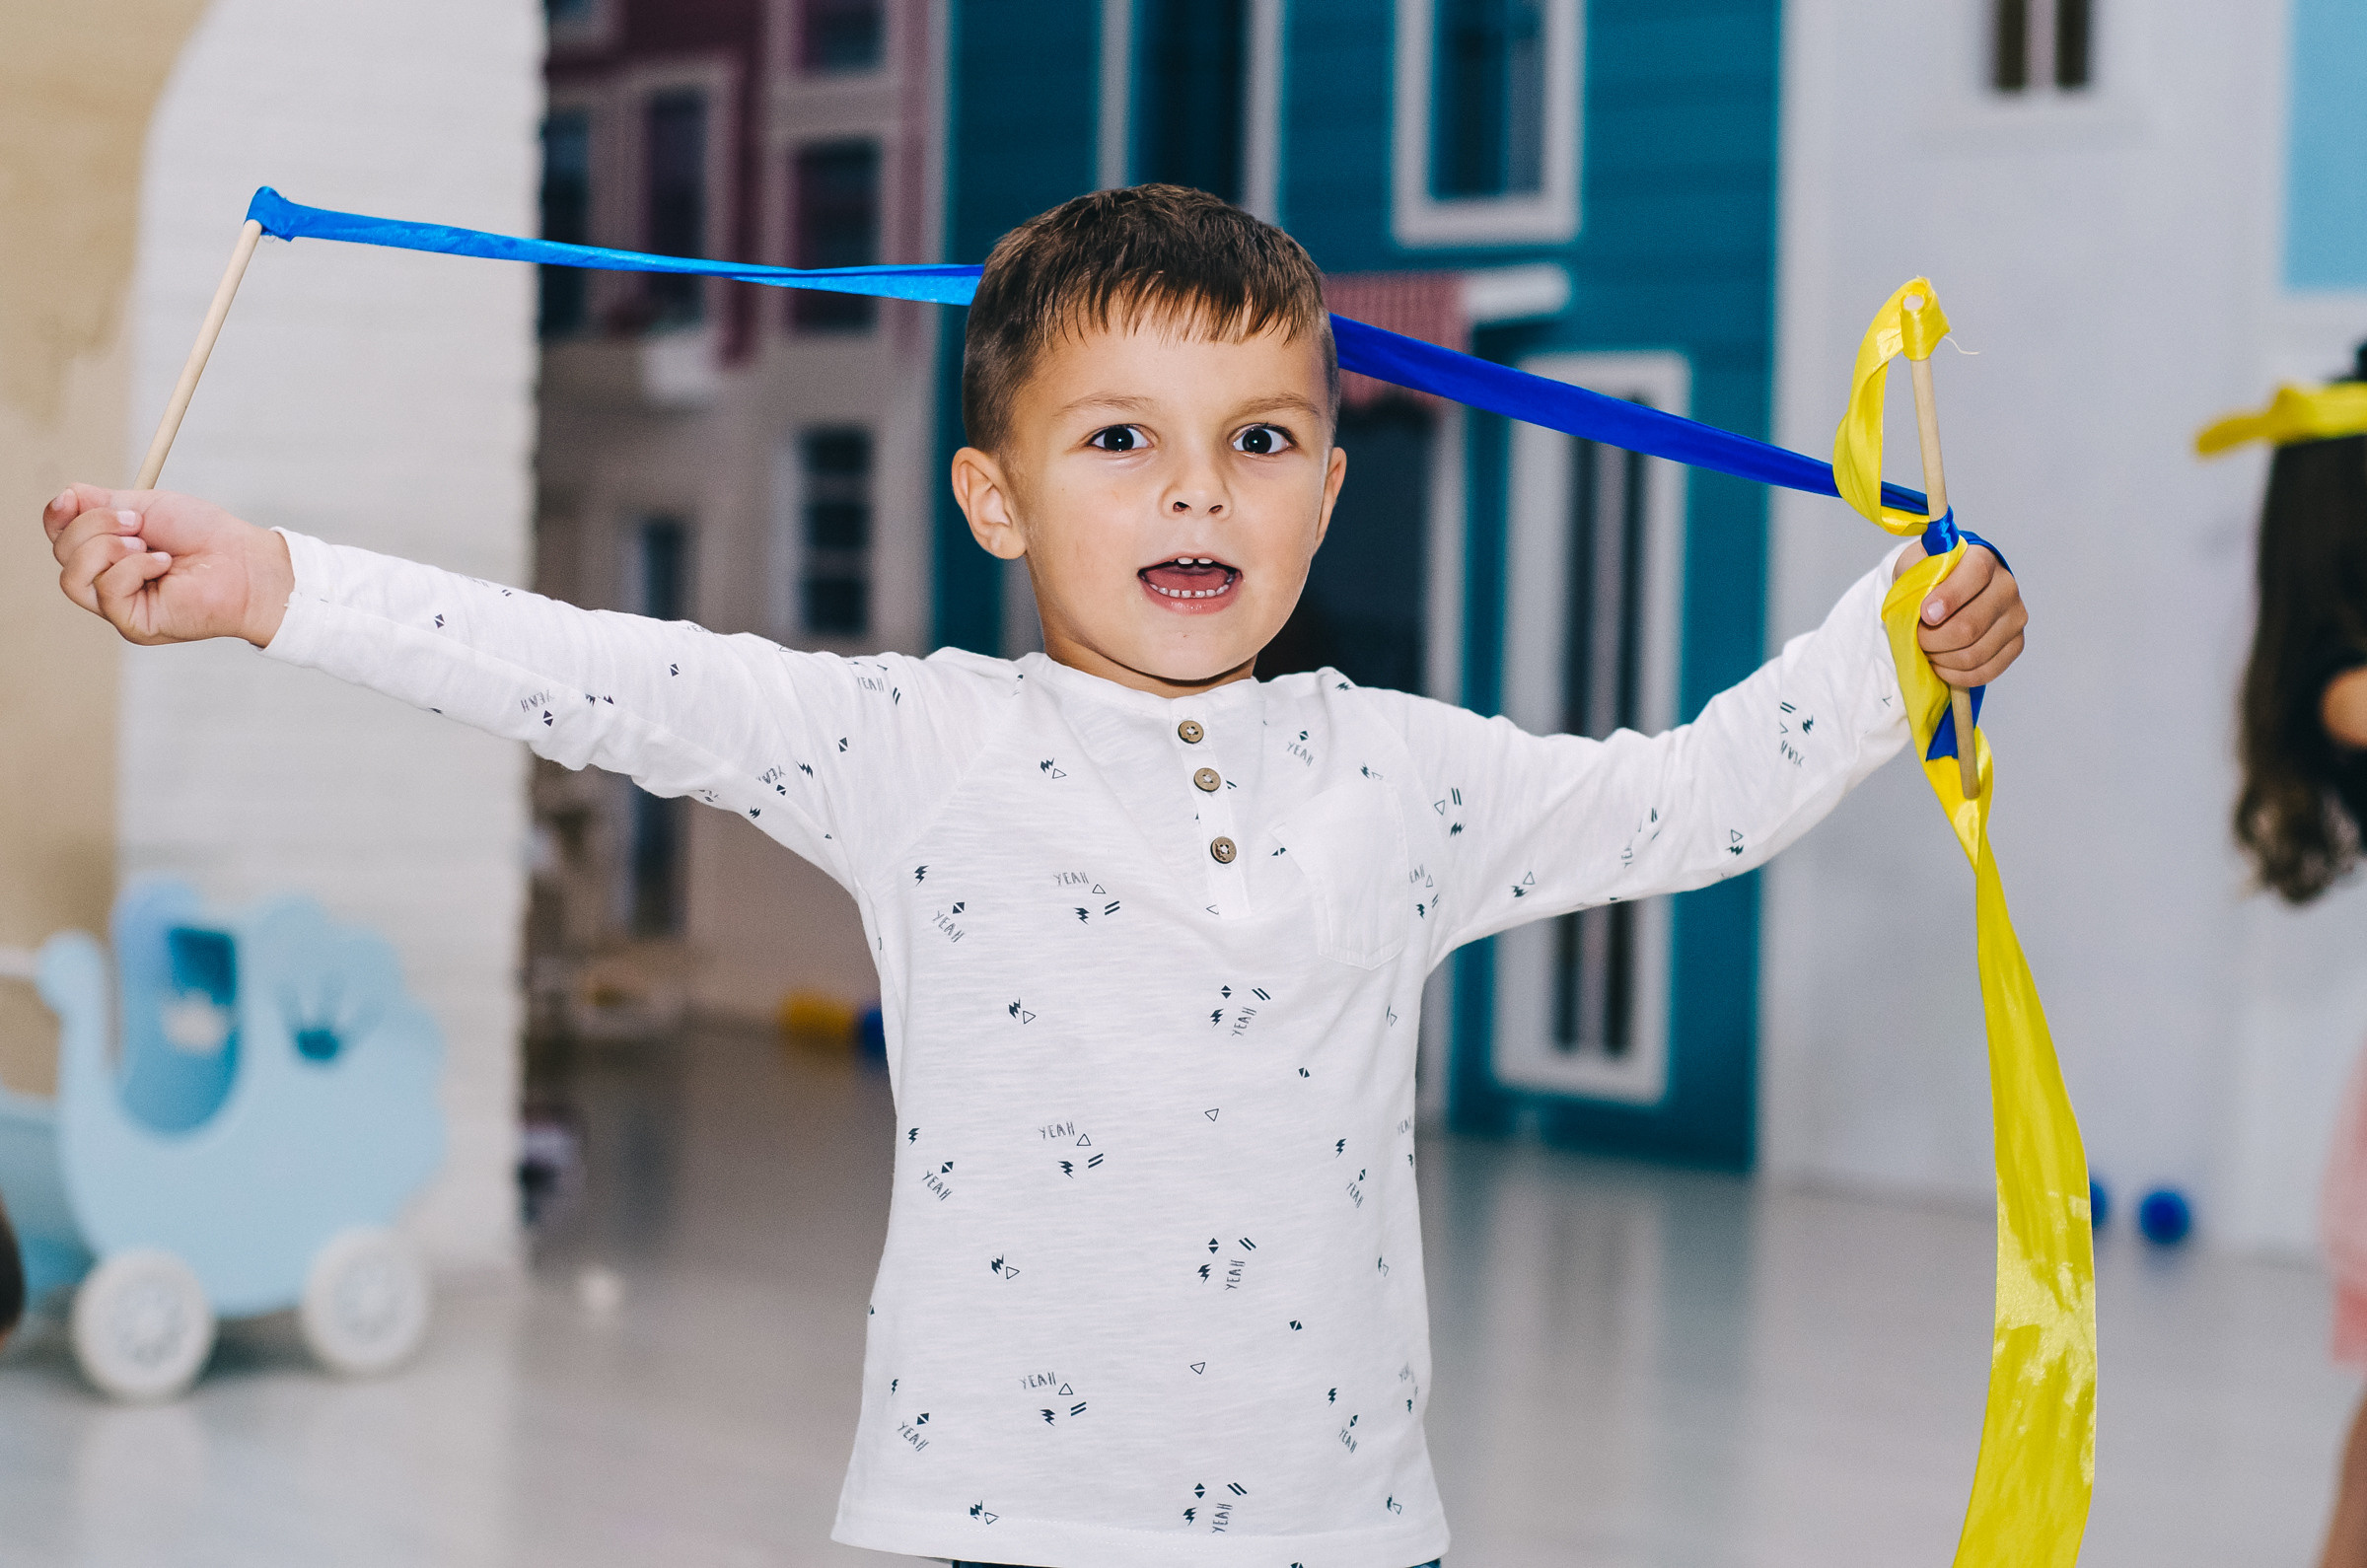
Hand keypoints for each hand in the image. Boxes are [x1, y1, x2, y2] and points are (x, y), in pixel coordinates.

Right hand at [44, 485, 292, 647]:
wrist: (244, 561)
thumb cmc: (205, 535)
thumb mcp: (147, 507)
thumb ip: (103, 503)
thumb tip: (66, 495)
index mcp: (109, 552)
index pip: (60, 539)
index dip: (55, 517)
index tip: (69, 498)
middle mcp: (108, 581)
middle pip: (61, 553)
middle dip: (94, 526)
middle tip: (139, 523)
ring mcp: (118, 606)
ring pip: (72, 577)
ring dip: (106, 548)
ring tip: (147, 544)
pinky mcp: (133, 624)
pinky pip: (107, 591)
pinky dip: (134, 568)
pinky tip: (164, 564)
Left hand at [1892, 539, 2024, 687]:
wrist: (1946, 587)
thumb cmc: (1928, 576)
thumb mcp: (1915, 565)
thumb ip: (1916, 576)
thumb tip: (1923, 609)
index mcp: (1982, 559)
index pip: (1975, 576)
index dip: (1949, 598)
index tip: (1925, 615)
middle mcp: (2005, 587)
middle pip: (1969, 627)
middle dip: (1932, 639)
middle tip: (1915, 638)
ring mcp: (2014, 618)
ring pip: (1973, 655)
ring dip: (1940, 659)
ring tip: (1927, 650)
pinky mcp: (2015, 644)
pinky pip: (1983, 672)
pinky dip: (1955, 675)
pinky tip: (1941, 664)